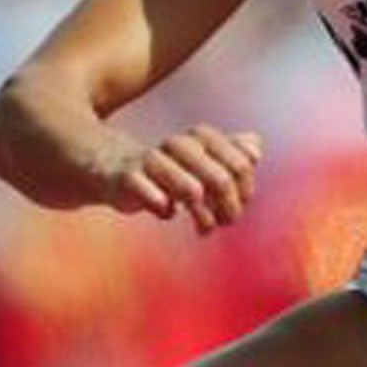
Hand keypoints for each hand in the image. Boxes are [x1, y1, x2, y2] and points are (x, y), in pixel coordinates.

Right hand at [96, 126, 262, 234]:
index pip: (239, 162)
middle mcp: (178, 145)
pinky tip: (168, 213)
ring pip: (192, 190)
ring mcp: (152, 161)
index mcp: (199, 138)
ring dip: (203, 215)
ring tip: (205, 228)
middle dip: (229, 206)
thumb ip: (232, 151)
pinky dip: (165, 210)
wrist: (110, 165)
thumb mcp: (200, 157)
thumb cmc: (166, 166)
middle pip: (219, 178)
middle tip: (228, 221)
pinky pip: (155, 199)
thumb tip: (255, 149)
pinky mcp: (128, 178)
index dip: (246, 187)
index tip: (242, 202)